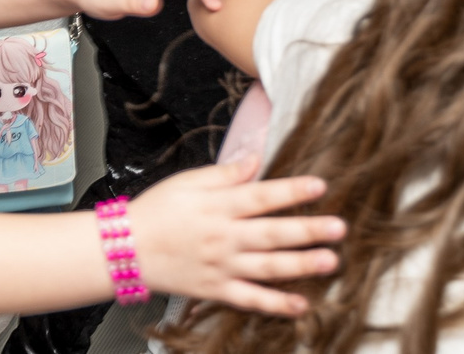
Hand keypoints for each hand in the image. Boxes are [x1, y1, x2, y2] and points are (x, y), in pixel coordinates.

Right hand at [127, 162, 342, 313]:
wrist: (124, 249)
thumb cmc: (154, 211)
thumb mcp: (186, 181)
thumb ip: (223, 173)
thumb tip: (255, 160)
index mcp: (217, 206)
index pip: (261, 196)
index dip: (292, 190)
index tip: (319, 185)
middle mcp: (223, 237)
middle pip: (272, 233)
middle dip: (308, 230)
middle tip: (338, 227)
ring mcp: (221, 266)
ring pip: (268, 267)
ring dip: (301, 264)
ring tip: (330, 261)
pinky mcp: (216, 290)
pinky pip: (250, 299)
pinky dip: (276, 304)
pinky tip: (300, 303)